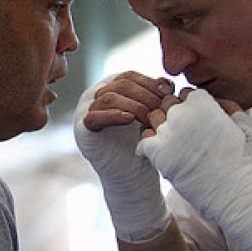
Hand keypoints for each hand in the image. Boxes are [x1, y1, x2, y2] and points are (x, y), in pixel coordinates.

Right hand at [74, 72, 172, 241]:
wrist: (130, 174)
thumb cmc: (142, 142)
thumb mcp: (152, 115)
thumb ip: (157, 97)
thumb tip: (168, 83)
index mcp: (111, 87)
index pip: (129, 76)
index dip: (149, 82)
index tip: (168, 93)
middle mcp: (95, 95)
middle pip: (121, 85)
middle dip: (145, 96)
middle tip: (162, 110)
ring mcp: (86, 110)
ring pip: (109, 98)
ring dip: (134, 106)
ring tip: (150, 119)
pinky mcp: (82, 128)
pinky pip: (94, 116)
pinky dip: (113, 115)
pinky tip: (130, 120)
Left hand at [136, 88, 251, 250]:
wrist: (234, 191)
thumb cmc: (243, 160)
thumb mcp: (245, 125)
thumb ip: (229, 105)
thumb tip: (217, 100)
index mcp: (202, 103)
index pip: (186, 93)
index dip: (192, 105)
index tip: (197, 119)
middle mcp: (181, 114)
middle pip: (168, 103)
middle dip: (175, 113)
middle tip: (185, 132)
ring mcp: (168, 133)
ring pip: (154, 119)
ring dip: (161, 126)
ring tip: (173, 142)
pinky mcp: (158, 154)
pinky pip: (143, 141)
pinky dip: (148, 144)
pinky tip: (158, 152)